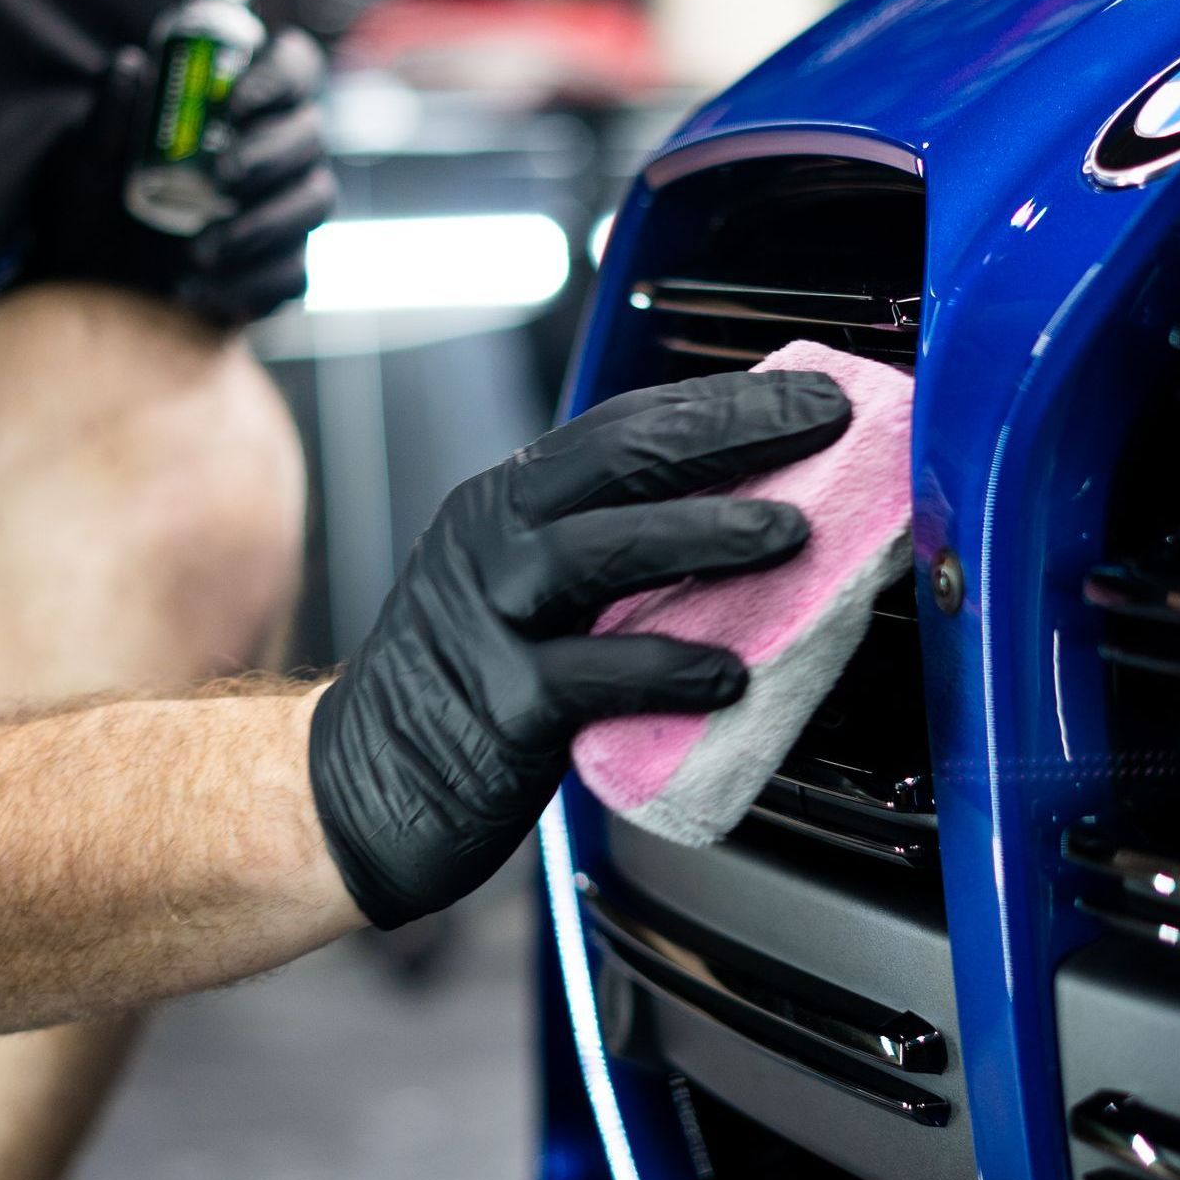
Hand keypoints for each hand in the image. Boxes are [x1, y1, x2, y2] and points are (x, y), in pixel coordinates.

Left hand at [45, 29, 336, 324]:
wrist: (92, 280)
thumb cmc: (98, 202)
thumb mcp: (91, 157)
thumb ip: (110, 114)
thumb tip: (129, 65)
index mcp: (247, 105)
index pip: (294, 67)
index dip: (280, 78)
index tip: (234, 105)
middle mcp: (280, 152)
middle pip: (310, 136)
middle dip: (270, 156)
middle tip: (223, 177)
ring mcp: (288, 211)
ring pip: (313, 203)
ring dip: (263, 225)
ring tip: (199, 250)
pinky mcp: (283, 269)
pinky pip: (291, 274)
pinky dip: (248, 285)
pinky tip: (199, 293)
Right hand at [308, 370, 853, 926]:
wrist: (357, 786)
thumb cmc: (467, 682)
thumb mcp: (529, 586)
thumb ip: (613, 545)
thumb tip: (746, 507)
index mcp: (509, 501)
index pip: (624, 424)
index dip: (723, 401)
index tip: (809, 393)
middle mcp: (492, 540)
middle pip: (619, 460)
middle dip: (733, 431)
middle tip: (822, 421)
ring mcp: (488, 618)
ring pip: (600, 552)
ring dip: (705, 532)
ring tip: (790, 531)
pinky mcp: (498, 705)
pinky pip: (592, 674)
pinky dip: (668, 667)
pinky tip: (731, 674)